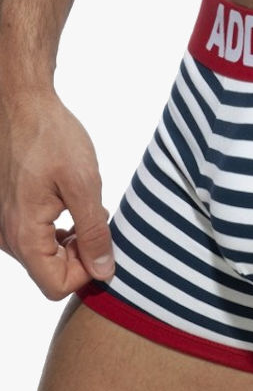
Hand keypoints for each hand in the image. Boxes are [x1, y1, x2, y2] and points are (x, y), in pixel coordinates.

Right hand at [0, 87, 114, 299]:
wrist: (22, 105)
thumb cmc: (51, 137)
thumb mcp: (84, 185)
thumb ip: (94, 232)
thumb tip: (103, 271)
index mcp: (24, 234)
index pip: (56, 286)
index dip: (87, 271)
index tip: (103, 241)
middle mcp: (7, 236)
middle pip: (51, 273)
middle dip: (81, 254)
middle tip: (98, 219)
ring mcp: (6, 225)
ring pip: (45, 256)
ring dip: (72, 240)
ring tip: (87, 208)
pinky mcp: (10, 213)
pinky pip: (37, 237)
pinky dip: (60, 229)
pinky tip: (73, 203)